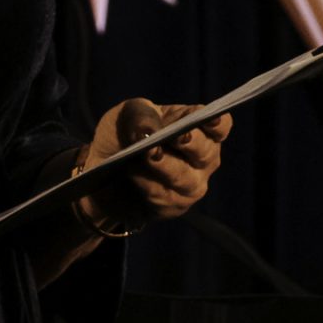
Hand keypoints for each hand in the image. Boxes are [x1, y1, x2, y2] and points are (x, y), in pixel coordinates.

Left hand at [77, 99, 231, 231]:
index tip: (209, 117)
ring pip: (184, 178)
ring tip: (149, 153)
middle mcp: (202, 160)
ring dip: (166, 165)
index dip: (217, 123)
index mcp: (198, 130)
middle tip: (178, 136)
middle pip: (207, 153)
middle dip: (192, 144)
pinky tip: (132, 172)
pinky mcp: (173, 207)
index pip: (219, 126)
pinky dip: (146, 183)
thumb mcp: (128, 115)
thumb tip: (149, 132)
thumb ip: (141, 116)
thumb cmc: (125, 134)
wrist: (103, 169)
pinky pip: (162, 196)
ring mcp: (190, 186)